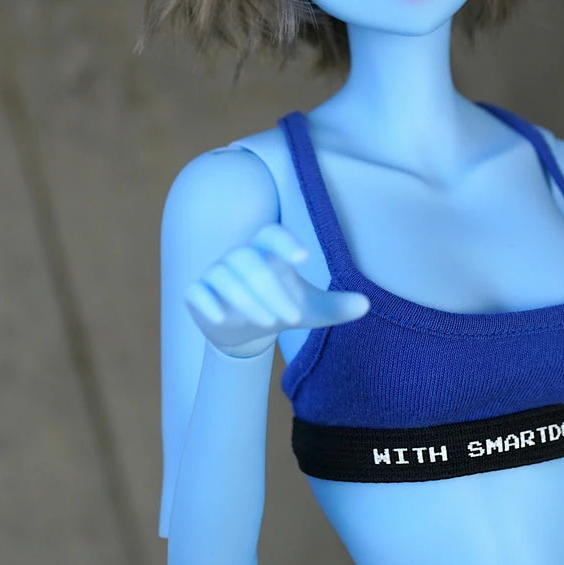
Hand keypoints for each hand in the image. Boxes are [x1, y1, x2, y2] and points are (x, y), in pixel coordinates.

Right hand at [184, 223, 368, 356]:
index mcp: (268, 251)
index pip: (272, 234)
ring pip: (224, 276)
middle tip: (293, 317)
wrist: (246, 330)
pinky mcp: (198, 293)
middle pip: (250, 262)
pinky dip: (207, 303)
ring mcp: (216, 273)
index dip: (286, 242)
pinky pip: (197, 291)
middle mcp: (240, 257)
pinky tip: (222, 319)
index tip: (305, 258)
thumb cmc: (282, 307)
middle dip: (271, 290)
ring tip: (271, 322)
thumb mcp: (311, 310)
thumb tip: (366, 305)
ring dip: (247, 300)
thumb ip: (338, 306)